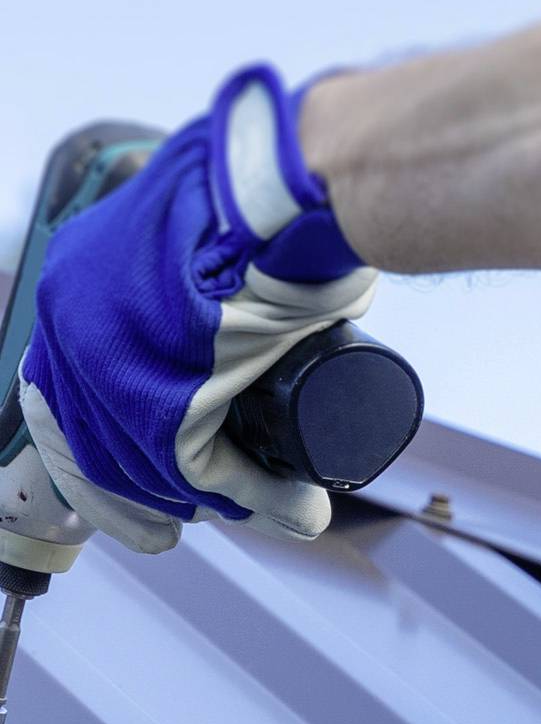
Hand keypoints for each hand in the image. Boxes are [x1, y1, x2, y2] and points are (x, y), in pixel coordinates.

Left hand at [18, 65, 377, 553]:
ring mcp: (108, 358)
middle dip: (132, 497)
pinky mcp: (157, 395)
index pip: (62, 387)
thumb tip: (244, 330)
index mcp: (77, 279)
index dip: (95, 448)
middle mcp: (72, 318)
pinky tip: (284, 503)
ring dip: (210, 499)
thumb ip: (209, 281)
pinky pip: (191, 465)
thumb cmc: (269, 204)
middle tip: (172, 528)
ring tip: (272, 509)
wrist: (295, 195)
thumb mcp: (213, 243)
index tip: (134, 485)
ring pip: (140, 460)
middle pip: (89, 437)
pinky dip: (243, 494)